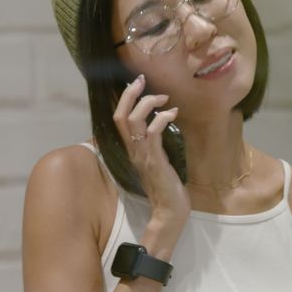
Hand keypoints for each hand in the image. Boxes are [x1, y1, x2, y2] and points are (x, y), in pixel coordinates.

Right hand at [113, 75, 189, 228]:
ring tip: (164, 98)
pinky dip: (162, 118)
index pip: (119, 119)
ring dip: (148, 103)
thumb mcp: (159, 160)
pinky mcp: (154, 160)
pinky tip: (172, 114)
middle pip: (120, 116)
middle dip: (130, 94)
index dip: (126, 99)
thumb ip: (155, 144)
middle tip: (142, 80)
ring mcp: (142, 155)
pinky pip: (153, 132)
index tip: (138, 84)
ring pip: (133, 121)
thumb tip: (160, 125)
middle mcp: (133, 151)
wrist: (169, 211)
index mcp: (132, 149)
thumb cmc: (167, 187)